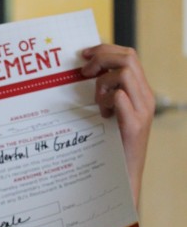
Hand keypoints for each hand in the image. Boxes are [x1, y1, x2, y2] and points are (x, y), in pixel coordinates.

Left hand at [80, 44, 154, 203]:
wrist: (125, 177)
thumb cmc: (110, 146)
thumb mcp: (109, 113)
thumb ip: (103, 94)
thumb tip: (81, 74)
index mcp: (140, 92)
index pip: (128, 56)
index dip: (106, 49)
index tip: (84, 54)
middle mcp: (145, 97)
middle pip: (128, 57)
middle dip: (102, 57)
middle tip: (84, 71)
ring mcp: (142, 111)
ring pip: (124, 73)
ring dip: (103, 81)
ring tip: (97, 101)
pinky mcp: (135, 126)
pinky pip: (120, 98)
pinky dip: (106, 100)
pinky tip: (103, 115)